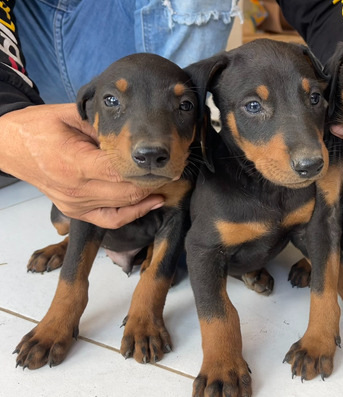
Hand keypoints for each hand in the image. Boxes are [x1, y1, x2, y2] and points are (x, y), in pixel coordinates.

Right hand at [0, 104, 163, 227]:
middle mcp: (77, 189)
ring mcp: (76, 204)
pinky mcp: (76, 211)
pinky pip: (110, 219)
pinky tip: (150, 202)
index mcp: (75, 163)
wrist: (9, 147)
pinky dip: (132, 213)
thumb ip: (101, 125)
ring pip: (123, 207)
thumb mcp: (68, 116)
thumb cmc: (37, 127)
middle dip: (152, 183)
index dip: (147, 170)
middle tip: (171, 170)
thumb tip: (132, 130)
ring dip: (147, 196)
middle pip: (127, 192)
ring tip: (165, 183)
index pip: (121, 172)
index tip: (165, 161)